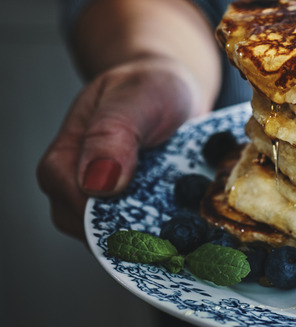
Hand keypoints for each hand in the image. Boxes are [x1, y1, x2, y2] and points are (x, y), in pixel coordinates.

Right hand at [36, 57, 199, 239]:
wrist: (174, 89)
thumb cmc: (147, 86)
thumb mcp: (132, 99)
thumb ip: (113, 135)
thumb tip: (97, 183)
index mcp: (66, 161)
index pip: (73, 205)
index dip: (108, 220)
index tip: (148, 222)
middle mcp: (82, 189)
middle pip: (97, 233)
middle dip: (138, 238)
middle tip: (180, 237)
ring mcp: (112, 203)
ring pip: (125, 239)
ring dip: (158, 239)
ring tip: (192, 232)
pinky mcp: (140, 210)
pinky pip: (150, 233)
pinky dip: (174, 233)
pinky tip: (198, 229)